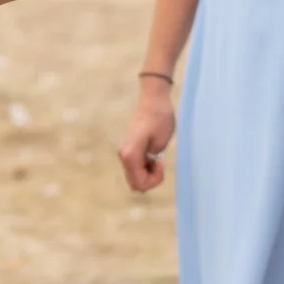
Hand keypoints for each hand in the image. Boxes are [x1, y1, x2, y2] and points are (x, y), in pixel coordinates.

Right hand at [115, 77, 175, 193]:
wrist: (153, 99)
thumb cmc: (160, 118)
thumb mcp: (159, 143)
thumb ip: (151, 163)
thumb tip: (144, 172)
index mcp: (129, 154)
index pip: (139, 184)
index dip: (154, 181)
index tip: (160, 163)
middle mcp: (123, 154)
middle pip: (135, 184)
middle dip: (150, 180)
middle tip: (160, 162)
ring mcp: (124, 152)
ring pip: (134, 177)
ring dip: (148, 173)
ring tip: (157, 158)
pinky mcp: (128, 149)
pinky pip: (135, 168)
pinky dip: (145, 167)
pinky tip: (153, 155)